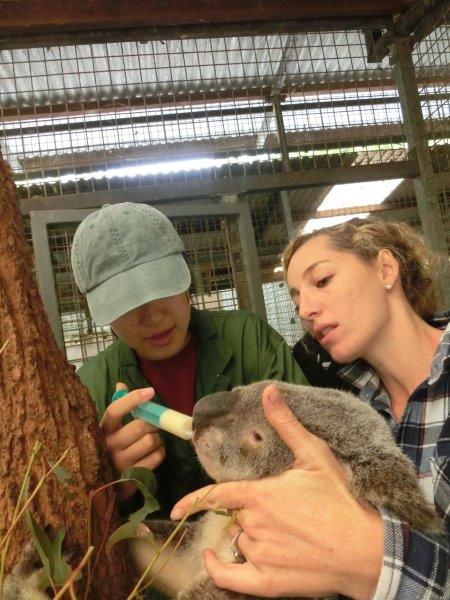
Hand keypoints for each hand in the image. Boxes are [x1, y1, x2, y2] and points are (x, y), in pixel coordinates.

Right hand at [101, 383, 165, 500]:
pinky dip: (160, 452)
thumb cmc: (110, 449)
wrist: (104, 486)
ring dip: (157, 438)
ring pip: (151, 441)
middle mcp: (108, 446)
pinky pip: (156, 457)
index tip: (150, 391)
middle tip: (153, 425)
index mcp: (102, 430)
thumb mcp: (109, 430)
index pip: (114, 410)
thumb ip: (117, 407)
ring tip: (152, 440)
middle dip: (152, 423)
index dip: (132, 399)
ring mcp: (120, 463)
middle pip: (140, 426)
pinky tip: (154, 452)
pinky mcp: (133, 476)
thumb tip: (120, 384)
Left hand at [171, 384, 382, 599]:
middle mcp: (254, 526)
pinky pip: (232, 578)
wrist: (366, 549)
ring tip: (288, 533)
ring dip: (252, 536)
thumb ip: (286, 423)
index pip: (218, 496)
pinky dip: (219, 570)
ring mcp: (260, 556)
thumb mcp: (315, 455)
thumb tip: (269, 391)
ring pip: (241, 541)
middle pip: (238, 516)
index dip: (194, 500)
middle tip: (285, 510)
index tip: (176, 508)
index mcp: (260, 496)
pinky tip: (215, 560)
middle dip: (252, 512)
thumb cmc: (340, 499)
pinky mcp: (268, 583)